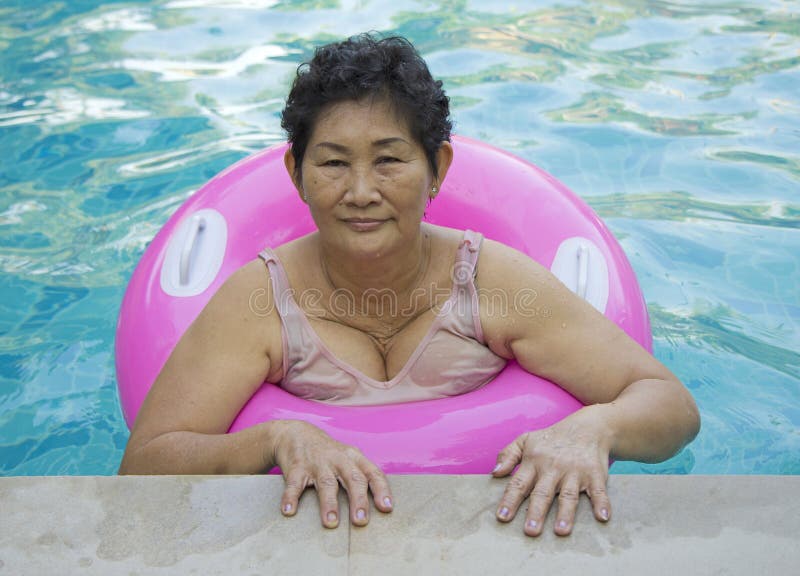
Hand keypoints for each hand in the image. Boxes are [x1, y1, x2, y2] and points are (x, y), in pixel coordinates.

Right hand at [271, 420, 392, 527]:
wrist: (296, 434)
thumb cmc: (329, 454)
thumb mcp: (349, 458)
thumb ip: (362, 477)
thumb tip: (379, 508)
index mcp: (354, 458)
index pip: (373, 473)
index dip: (381, 490)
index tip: (386, 508)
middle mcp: (339, 459)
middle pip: (352, 479)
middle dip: (358, 500)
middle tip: (360, 521)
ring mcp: (318, 463)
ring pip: (326, 483)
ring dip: (329, 503)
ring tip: (331, 522)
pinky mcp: (297, 468)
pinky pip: (295, 484)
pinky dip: (291, 497)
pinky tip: (289, 510)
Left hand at [492, 409, 611, 535]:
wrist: (587, 428)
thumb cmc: (551, 439)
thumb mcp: (526, 440)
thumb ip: (508, 455)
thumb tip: (495, 473)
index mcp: (534, 461)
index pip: (519, 483)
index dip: (510, 500)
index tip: (502, 517)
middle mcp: (553, 468)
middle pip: (543, 493)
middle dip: (536, 512)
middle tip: (530, 531)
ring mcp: (575, 472)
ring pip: (568, 495)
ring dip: (565, 513)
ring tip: (561, 531)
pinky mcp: (595, 474)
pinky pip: (598, 491)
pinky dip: (601, 503)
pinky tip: (602, 517)